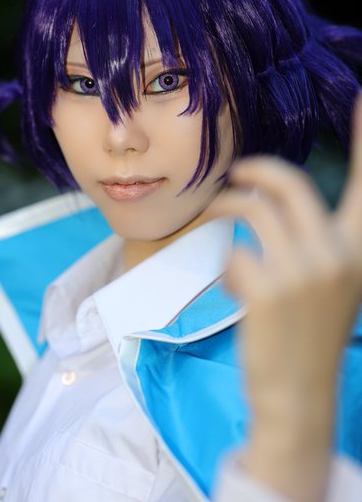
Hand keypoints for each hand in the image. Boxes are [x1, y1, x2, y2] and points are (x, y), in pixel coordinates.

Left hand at [208, 93, 361, 501]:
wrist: (298, 395)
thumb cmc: (307, 334)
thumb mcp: (329, 283)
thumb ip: (315, 241)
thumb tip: (275, 203)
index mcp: (357, 248)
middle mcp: (337, 253)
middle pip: (289, 183)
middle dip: (254, 171)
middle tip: (234, 176)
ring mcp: (304, 271)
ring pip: (252, 210)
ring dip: (227, 208)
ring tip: (218, 218)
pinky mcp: (268, 290)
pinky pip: (233, 250)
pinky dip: (226, 261)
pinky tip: (233, 282)